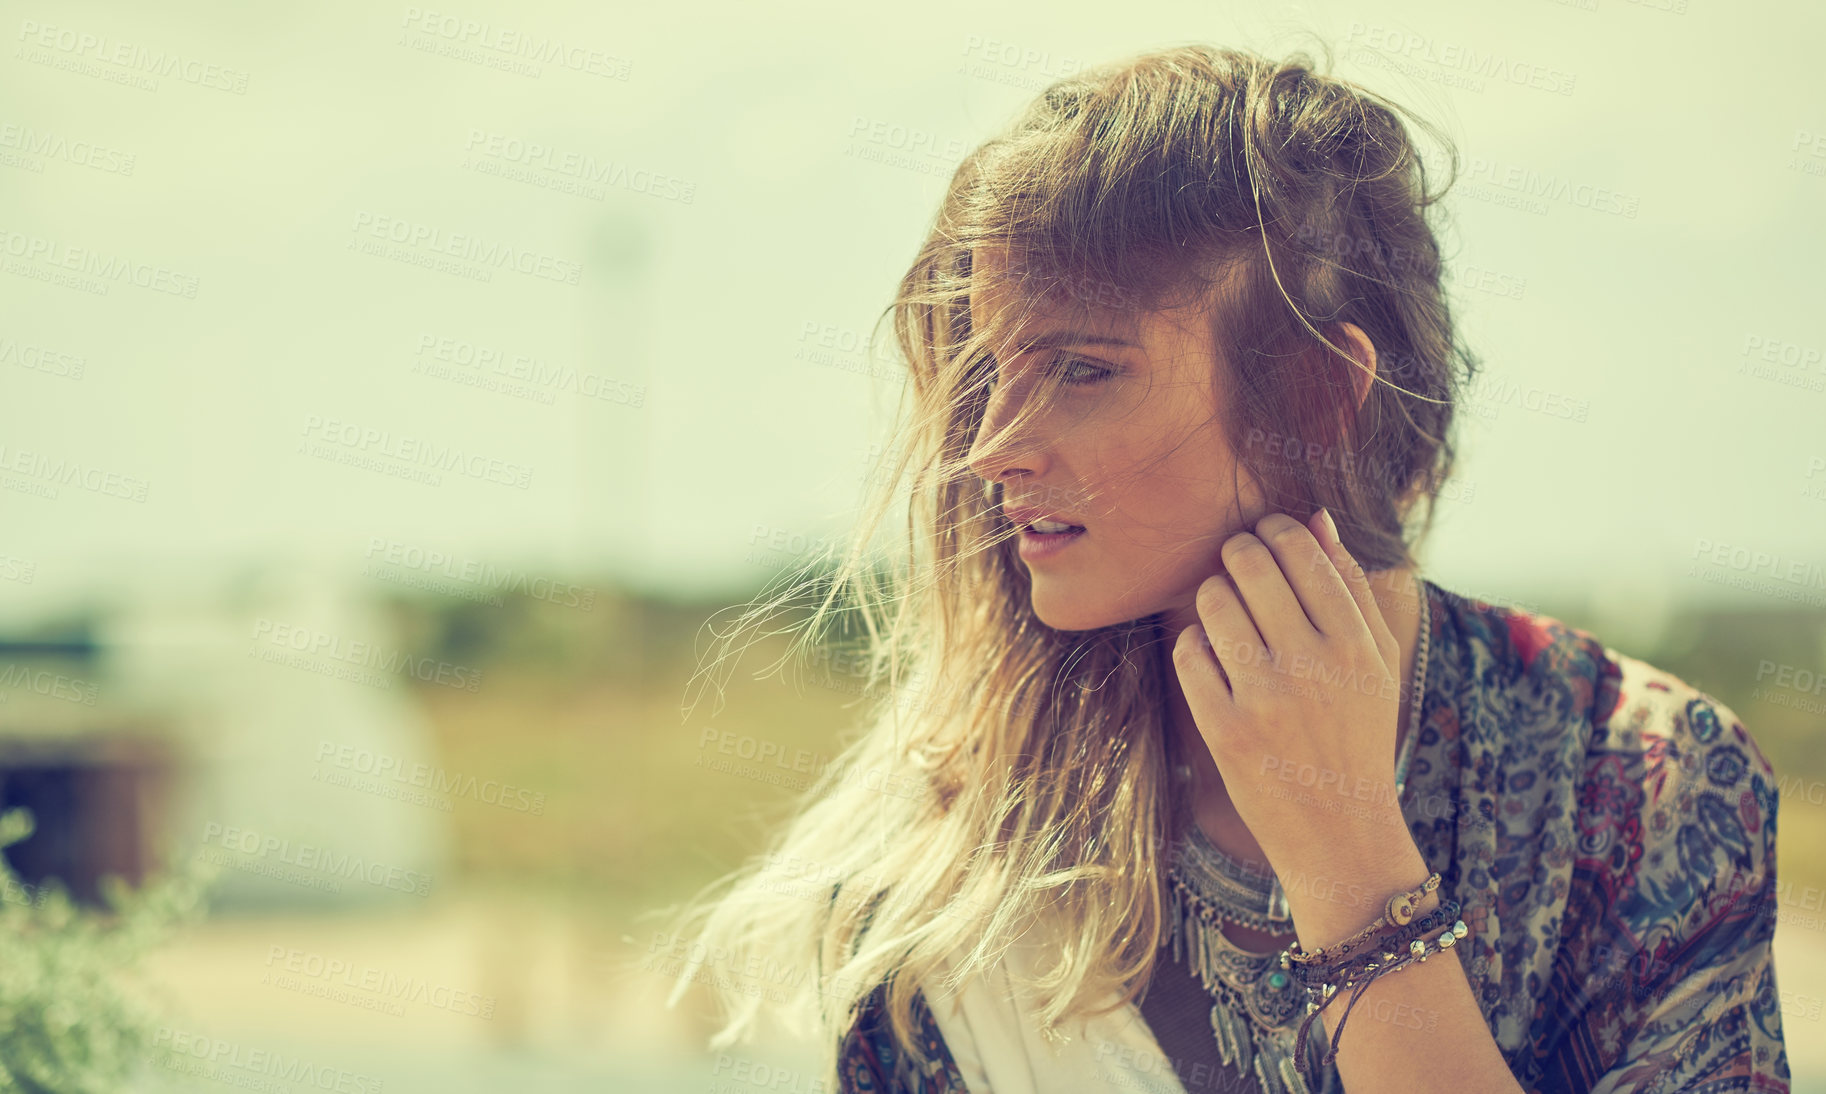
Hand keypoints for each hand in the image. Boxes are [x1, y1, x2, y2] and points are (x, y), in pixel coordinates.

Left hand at [1170, 509, 1407, 872]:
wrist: (1340, 833)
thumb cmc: (1358, 736)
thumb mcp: (1376, 663)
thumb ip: (1352, 587)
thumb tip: (1315, 518)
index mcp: (1356, 642)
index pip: (1301, 549)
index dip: (1274, 530)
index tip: (1266, 538)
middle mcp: (1313, 664)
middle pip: (1250, 563)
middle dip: (1236, 552)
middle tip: (1236, 563)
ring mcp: (1266, 698)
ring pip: (1213, 601)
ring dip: (1212, 596)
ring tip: (1226, 614)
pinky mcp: (1225, 730)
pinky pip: (1189, 652)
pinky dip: (1195, 646)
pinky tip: (1214, 659)